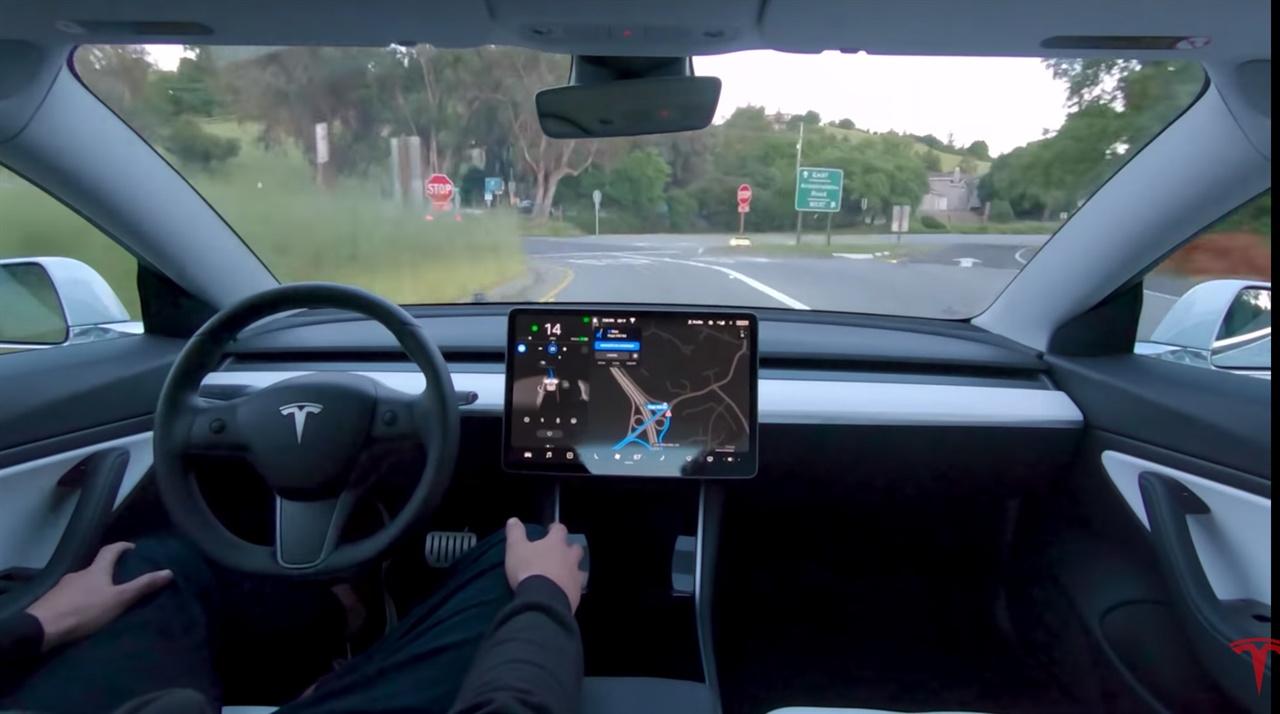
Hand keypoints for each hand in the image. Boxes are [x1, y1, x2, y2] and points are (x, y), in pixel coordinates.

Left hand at [25, 542, 172, 650]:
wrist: (42, 627)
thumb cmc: (84, 610)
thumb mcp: (118, 599)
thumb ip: (141, 587)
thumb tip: (168, 571)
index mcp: (96, 570)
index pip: (110, 551)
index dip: (122, 547)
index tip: (132, 547)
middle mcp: (78, 573)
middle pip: (96, 567)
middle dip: (108, 571)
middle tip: (121, 579)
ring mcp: (63, 587)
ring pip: (83, 582)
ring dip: (94, 586)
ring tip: (103, 599)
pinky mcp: (52, 601)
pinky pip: (71, 595)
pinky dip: (81, 598)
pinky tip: (83, 610)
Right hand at [504, 519, 584, 613]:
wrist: (542, 601)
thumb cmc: (528, 570)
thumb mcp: (515, 548)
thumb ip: (515, 533)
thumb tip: (513, 519)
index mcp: (556, 544)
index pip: (560, 529)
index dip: (555, 529)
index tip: (550, 530)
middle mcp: (569, 557)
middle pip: (575, 548)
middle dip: (569, 548)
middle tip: (559, 553)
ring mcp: (575, 576)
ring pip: (579, 568)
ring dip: (572, 569)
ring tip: (563, 574)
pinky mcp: (576, 593)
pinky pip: (576, 587)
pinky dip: (571, 587)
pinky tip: (563, 592)